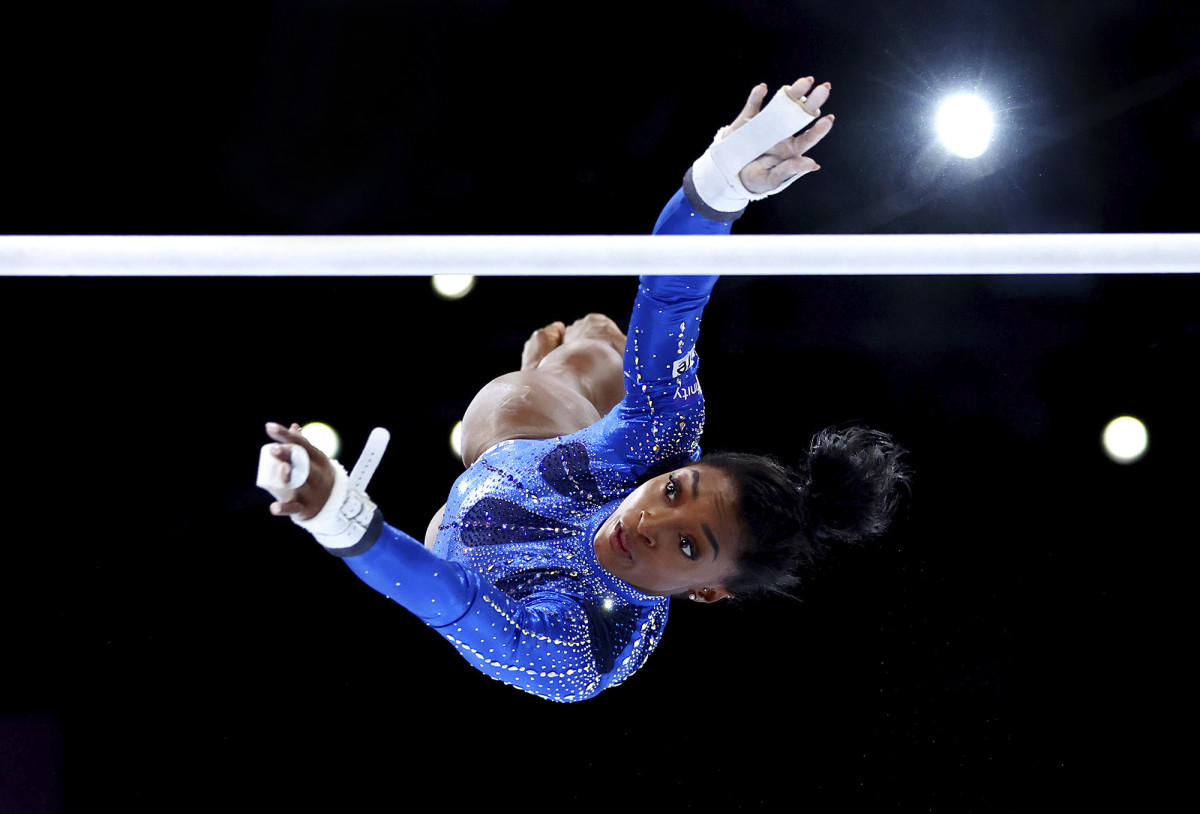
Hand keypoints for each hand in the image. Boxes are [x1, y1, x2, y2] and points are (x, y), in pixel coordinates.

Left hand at [264, 422, 334, 520]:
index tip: (269, 427)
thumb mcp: (314, 460)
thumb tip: (294, 426)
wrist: (335, 504)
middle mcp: (316, 474)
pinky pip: (294, 508)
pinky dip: (284, 508)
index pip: (301, 444)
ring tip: (282, 469)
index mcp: (318, 459)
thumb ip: (302, 445)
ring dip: (290, 477)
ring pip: (301, 484)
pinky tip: (274, 507)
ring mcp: (311, 492)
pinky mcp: (305, 508)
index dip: (285, 435)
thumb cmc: (317, 476)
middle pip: (302, 463)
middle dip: (288, 456)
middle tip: (273, 448)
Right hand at [725, 76, 834, 194]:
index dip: (820, 129)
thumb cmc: (756, 179)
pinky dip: (756, 96)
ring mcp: (767, 123)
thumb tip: (813, 164)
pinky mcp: (749, 119)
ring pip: (782, 105)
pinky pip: (753, 106)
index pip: (810, 137)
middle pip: (801, 114)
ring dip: (793, 92)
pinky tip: (762, 89)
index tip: (829, 119)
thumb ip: (790, 170)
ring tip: (805, 82)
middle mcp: (783, 132)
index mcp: (792, 148)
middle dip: (813, 101)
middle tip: (825, 89)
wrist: (731, 174)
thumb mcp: (772, 179)